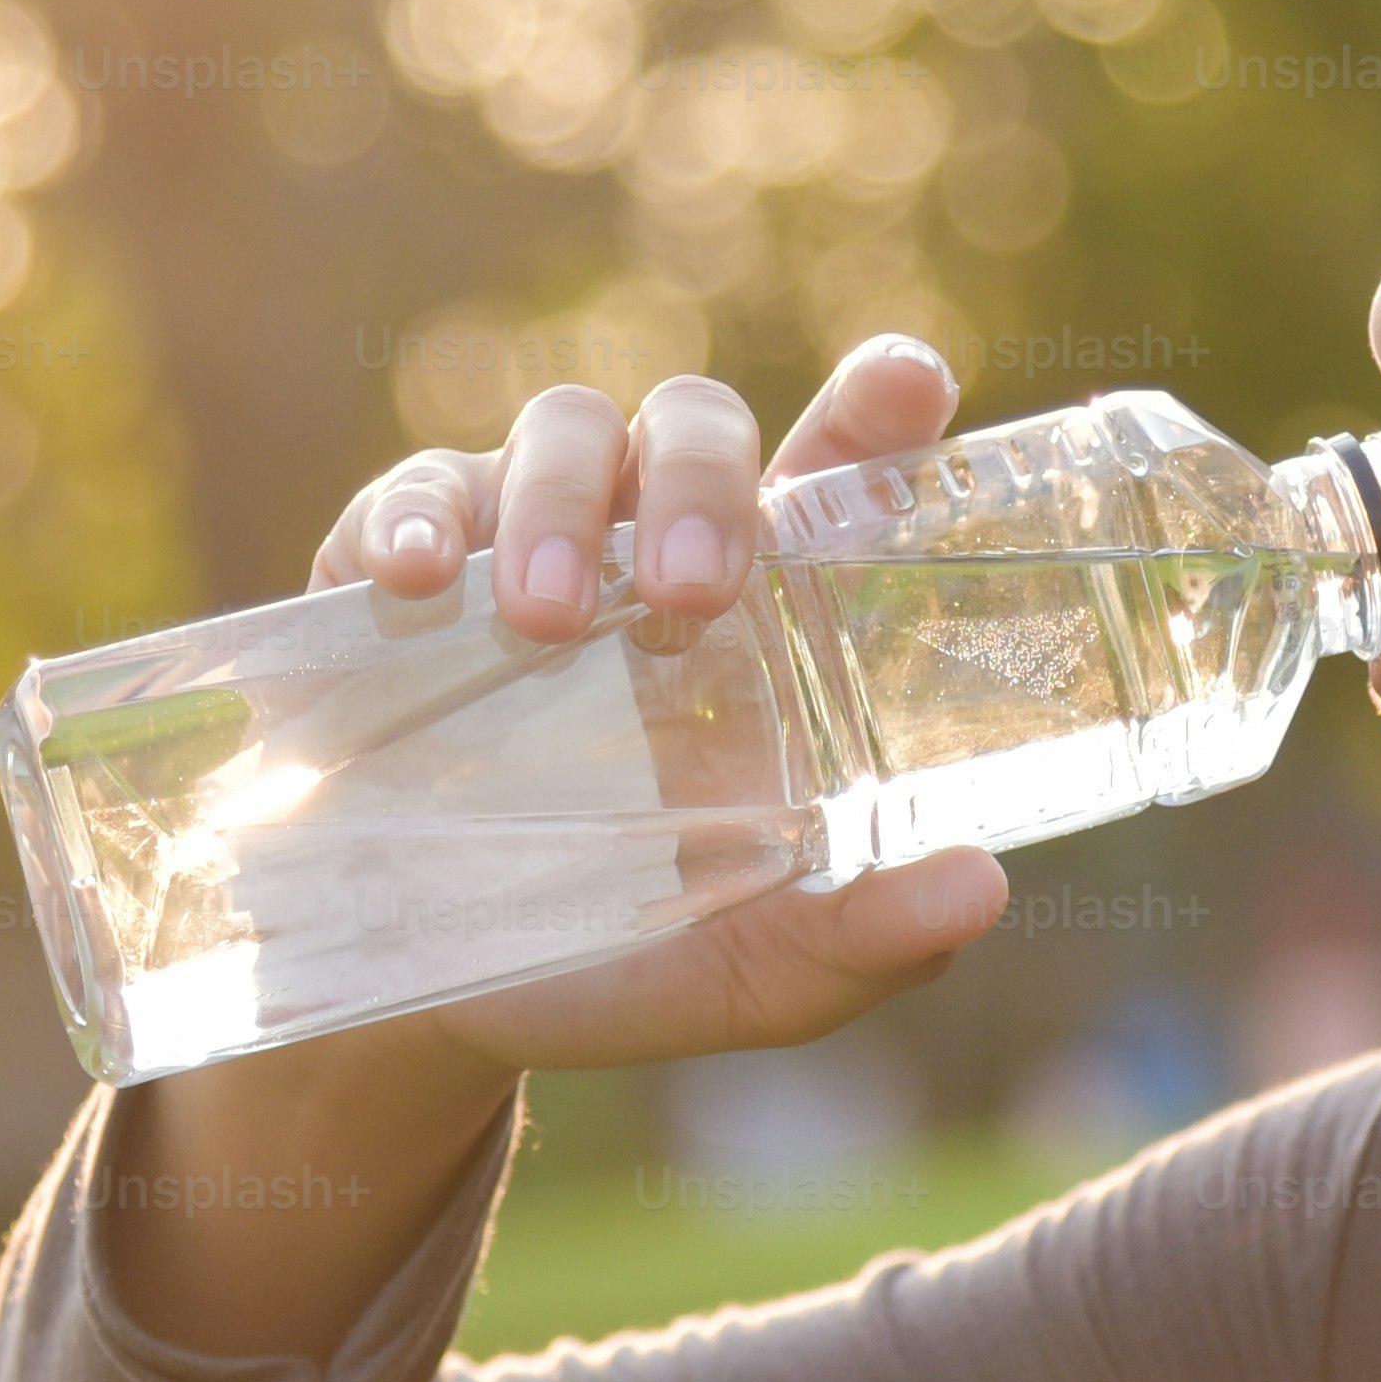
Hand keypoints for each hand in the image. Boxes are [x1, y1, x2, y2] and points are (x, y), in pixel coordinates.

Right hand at [301, 334, 1011, 1079]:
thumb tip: (979, 886)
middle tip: (689, 591)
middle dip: (701, 479)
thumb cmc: (616, 954)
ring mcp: (525, 536)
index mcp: (765, 614)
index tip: (905, 386)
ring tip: (545, 621)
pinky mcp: (401, 561)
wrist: (423, 995)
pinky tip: (417, 582)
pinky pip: (415, 491)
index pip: (839, 475)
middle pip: (696, 423)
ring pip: (564, 428)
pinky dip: (415, 517)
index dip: (877, 410)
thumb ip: (866, 937)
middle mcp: (650, 543)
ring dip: (559, 504)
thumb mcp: (753, 974)